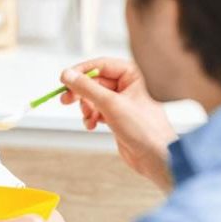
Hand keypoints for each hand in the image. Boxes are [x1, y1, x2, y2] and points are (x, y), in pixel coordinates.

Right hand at [60, 58, 177, 191]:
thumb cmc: (144, 128)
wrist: (155, 156)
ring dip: (86, 108)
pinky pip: (96, 111)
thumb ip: (87, 88)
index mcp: (132, 75)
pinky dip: (91, 118)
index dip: (81, 72)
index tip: (65, 79)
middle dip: (80, 93)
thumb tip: (68, 75)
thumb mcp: (111, 104)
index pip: (100, 65)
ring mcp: (121, 102)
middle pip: (94, 82)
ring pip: (93, 98)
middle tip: (66, 99)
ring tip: (88, 117)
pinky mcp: (117, 117)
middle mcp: (127, 86)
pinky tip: (92, 125)